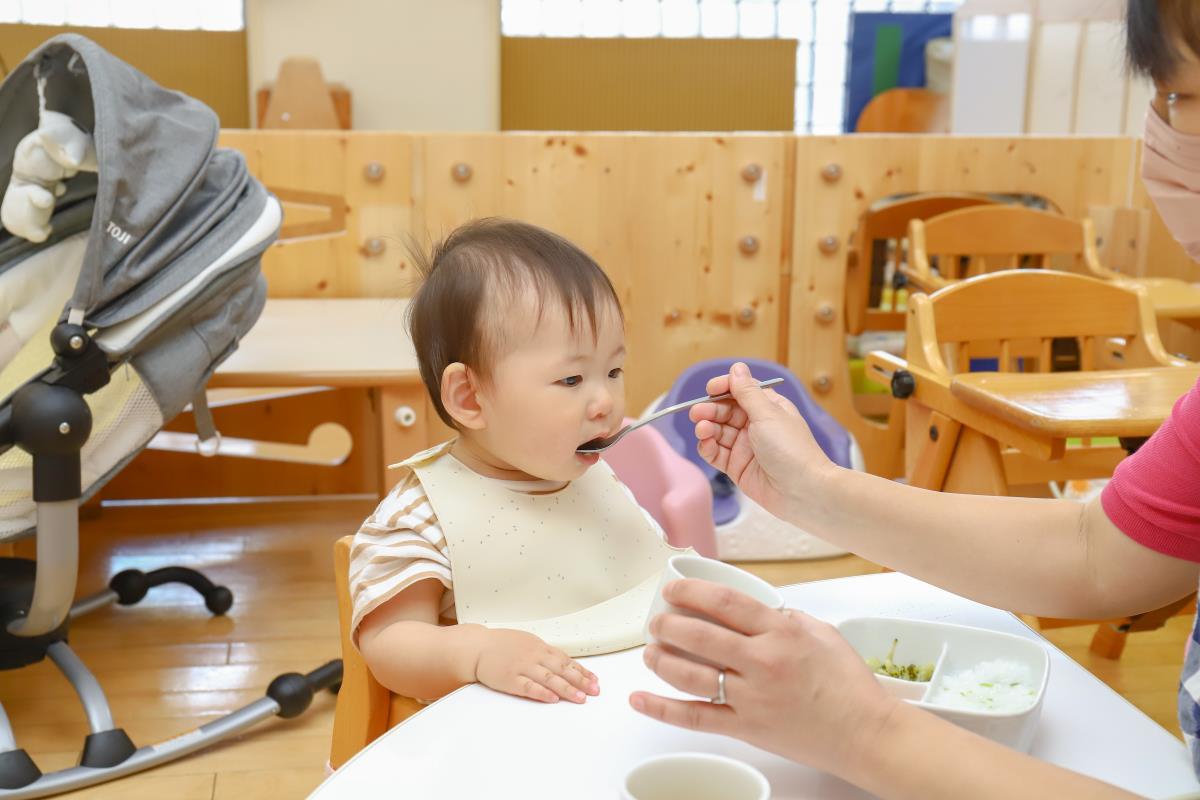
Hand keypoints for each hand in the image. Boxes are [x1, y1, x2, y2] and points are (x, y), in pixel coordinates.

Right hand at [474, 628, 599, 703]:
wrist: (477, 647)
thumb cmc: (502, 646)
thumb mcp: (528, 642)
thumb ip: (545, 653)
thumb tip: (565, 664)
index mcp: (540, 647)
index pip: (566, 660)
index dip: (582, 671)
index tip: (595, 680)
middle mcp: (534, 656)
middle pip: (562, 669)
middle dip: (581, 681)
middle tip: (595, 691)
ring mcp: (522, 667)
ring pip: (549, 678)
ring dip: (566, 689)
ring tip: (580, 697)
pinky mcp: (510, 679)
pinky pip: (528, 687)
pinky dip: (542, 692)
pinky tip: (553, 699)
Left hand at [629, 579, 895, 779]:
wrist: (866, 733)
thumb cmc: (849, 685)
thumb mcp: (821, 633)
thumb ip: (784, 618)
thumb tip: (753, 610)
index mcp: (781, 633)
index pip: (724, 603)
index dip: (691, 592)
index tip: (673, 589)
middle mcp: (762, 663)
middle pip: (699, 636)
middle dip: (669, 624)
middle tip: (656, 621)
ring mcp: (752, 697)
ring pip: (691, 675)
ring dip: (662, 659)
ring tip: (649, 650)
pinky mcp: (746, 727)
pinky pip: (696, 716)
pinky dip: (662, 709)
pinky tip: (640, 698)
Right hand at [688, 362, 833, 520]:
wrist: (803, 491)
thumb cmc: (791, 449)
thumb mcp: (768, 414)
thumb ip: (747, 393)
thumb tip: (737, 367)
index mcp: (768, 408)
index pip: (741, 391)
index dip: (724, 388)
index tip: (710, 389)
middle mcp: (756, 425)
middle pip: (725, 411)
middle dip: (710, 410)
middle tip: (697, 412)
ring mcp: (745, 447)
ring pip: (718, 432)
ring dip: (706, 428)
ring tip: (703, 430)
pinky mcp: (737, 467)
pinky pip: (716, 454)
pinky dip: (708, 448)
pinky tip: (706, 444)